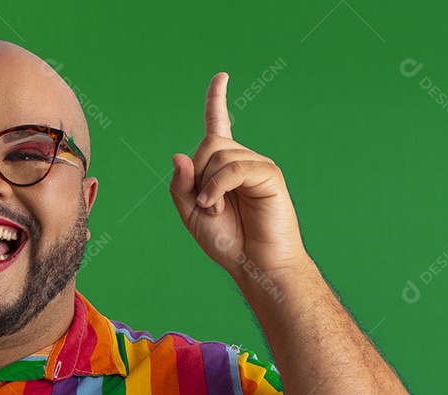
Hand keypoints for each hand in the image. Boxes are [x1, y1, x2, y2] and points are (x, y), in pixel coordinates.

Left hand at [169, 72, 307, 283]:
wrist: (255, 263)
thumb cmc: (226, 241)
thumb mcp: (190, 213)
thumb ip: (180, 185)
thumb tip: (179, 154)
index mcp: (223, 167)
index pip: (218, 125)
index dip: (217, 100)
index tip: (222, 77)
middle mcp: (241, 160)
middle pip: (207, 145)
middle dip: (196, 176)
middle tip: (205, 206)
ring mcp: (257, 165)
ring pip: (218, 155)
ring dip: (206, 187)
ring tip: (214, 210)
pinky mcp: (269, 174)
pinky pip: (234, 167)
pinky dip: (217, 187)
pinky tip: (215, 206)